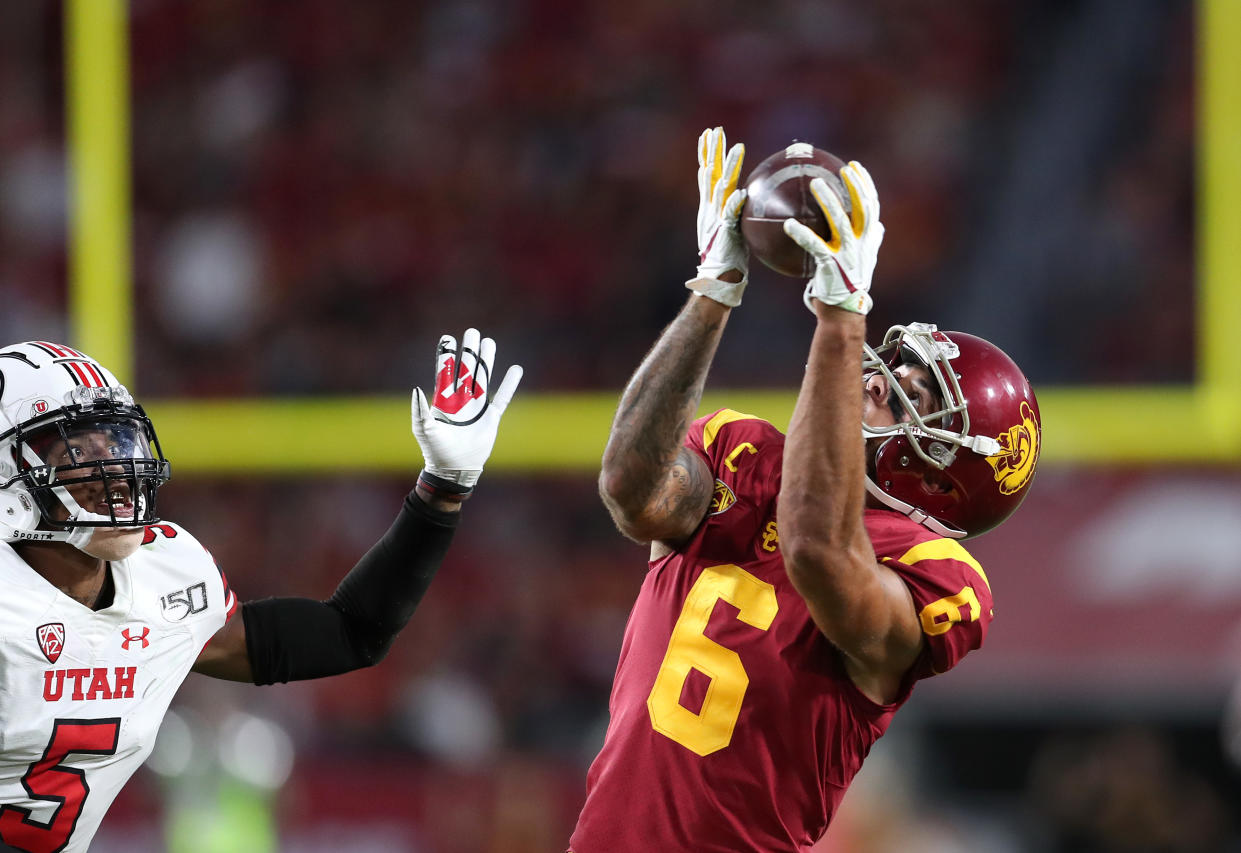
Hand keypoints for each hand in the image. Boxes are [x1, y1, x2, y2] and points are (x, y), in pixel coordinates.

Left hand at [412, 328, 522, 491]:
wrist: (454, 469)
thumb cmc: (436, 451)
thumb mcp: (425, 430)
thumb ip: (420, 410)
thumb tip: (416, 389)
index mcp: (444, 400)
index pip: (446, 372)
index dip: (447, 355)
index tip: (448, 338)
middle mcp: (461, 400)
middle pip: (466, 369)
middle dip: (469, 351)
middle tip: (472, 332)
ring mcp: (477, 407)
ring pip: (483, 378)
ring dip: (487, 361)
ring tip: (490, 343)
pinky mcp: (491, 418)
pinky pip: (502, 398)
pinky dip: (509, 385)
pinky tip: (515, 370)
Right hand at [685, 126, 748, 306]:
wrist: (718, 274)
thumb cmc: (727, 253)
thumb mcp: (731, 225)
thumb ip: (738, 209)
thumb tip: (750, 196)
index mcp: (711, 205)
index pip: (708, 173)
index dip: (707, 153)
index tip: (709, 134)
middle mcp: (710, 208)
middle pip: (710, 173)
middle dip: (711, 151)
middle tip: (714, 130)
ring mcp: (716, 218)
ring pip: (721, 187)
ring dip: (729, 167)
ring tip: (737, 148)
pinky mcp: (724, 231)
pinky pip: (730, 215)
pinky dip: (734, 204)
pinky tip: (740, 193)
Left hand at [783, 161, 883, 315]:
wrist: (843, 309)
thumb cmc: (850, 283)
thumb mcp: (866, 259)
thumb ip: (872, 241)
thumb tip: (879, 226)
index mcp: (869, 239)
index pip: (872, 205)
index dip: (865, 184)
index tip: (855, 167)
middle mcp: (862, 243)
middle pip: (863, 208)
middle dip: (856, 186)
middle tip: (844, 169)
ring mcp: (848, 254)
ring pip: (840, 221)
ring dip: (829, 200)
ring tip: (816, 183)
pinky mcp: (831, 264)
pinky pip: (815, 245)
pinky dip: (802, 234)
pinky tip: (788, 224)